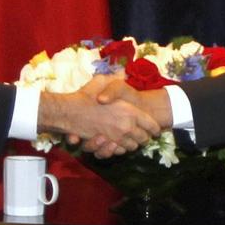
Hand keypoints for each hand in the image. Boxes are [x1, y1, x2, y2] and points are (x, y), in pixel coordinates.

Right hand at [37, 76, 160, 157]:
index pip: (152, 125)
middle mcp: (127, 127)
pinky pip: (119, 152)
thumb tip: (122, 72)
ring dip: (132, 144)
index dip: (154, 127)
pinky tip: (117, 143)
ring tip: (130, 139)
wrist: (68, 112)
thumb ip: (115, 78)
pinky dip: (120, 149)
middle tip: (144, 134)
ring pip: (132, 147)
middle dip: (144, 137)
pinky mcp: (106, 146)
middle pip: (144, 139)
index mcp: (130, 111)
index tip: (155, 128)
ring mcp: (117, 138)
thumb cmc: (86, 96)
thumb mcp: (103, 81)